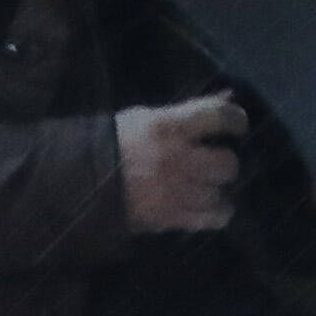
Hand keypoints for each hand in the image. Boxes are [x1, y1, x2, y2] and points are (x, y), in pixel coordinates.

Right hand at [117, 95, 245, 234]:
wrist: (78, 180)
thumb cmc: (113, 141)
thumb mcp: (147, 117)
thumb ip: (190, 110)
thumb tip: (229, 96)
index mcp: (169, 127)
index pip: (219, 117)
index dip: (236, 120)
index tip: (238, 126)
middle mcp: (178, 159)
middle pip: (227, 163)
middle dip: (224, 162)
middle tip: (215, 162)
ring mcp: (175, 191)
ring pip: (218, 194)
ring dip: (216, 190)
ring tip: (208, 188)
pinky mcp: (170, 217)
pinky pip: (209, 219)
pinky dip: (216, 214)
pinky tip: (213, 210)